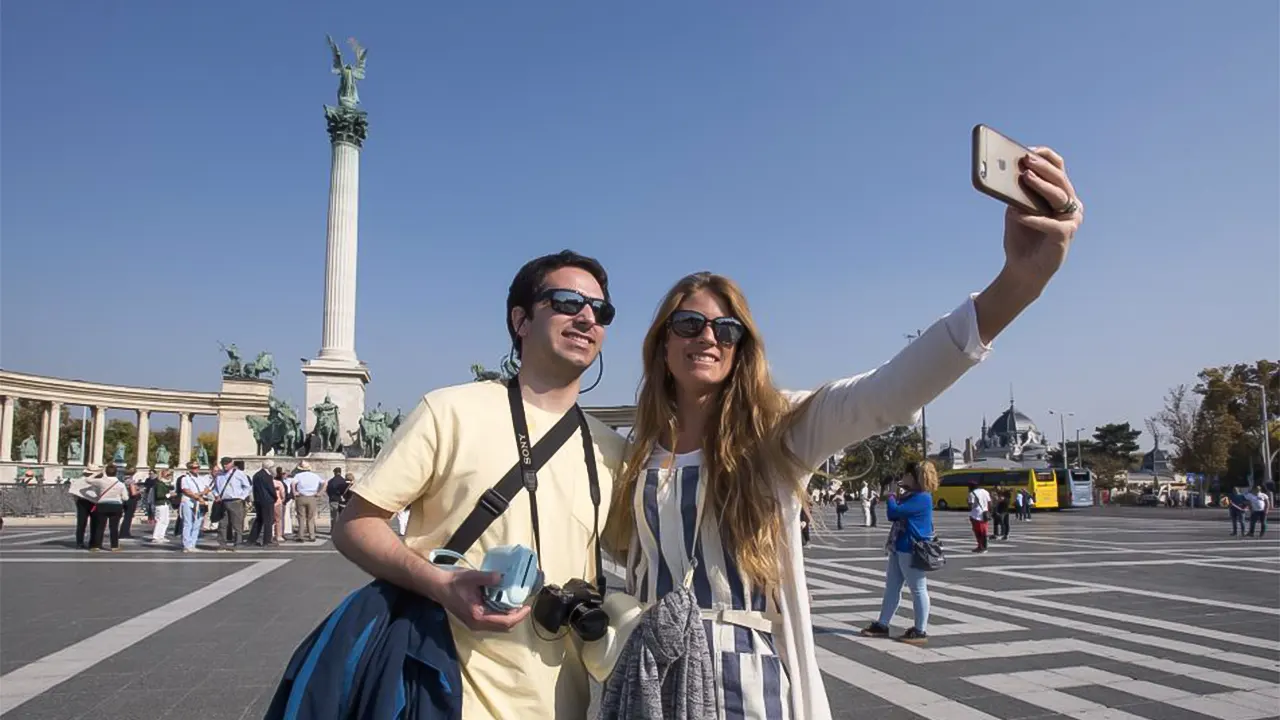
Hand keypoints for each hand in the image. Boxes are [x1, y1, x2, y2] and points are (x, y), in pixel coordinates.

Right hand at [427, 566, 530, 632]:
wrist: (439, 587)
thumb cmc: (454, 583)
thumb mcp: (472, 577)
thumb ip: (488, 578)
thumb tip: (502, 577)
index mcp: (478, 616)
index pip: (505, 622)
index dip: (519, 616)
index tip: (528, 606)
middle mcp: (478, 624)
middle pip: (504, 627)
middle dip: (516, 617)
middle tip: (524, 605)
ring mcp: (475, 624)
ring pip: (499, 626)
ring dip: (510, 617)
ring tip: (516, 604)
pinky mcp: (474, 620)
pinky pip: (493, 622)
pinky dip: (502, 615)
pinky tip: (504, 604)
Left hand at [1001, 147, 1083, 291]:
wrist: (1023, 268)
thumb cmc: (1021, 236)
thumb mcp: (1016, 209)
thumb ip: (1017, 193)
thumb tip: (1008, 173)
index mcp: (1059, 194)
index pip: (1058, 168)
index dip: (1045, 157)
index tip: (1028, 150)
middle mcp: (1069, 204)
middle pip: (1059, 179)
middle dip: (1042, 167)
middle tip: (1026, 159)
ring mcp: (1070, 219)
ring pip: (1058, 196)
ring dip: (1041, 185)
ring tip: (1025, 177)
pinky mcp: (1064, 236)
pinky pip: (1050, 223)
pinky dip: (1033, 218)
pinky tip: (1018, 214)